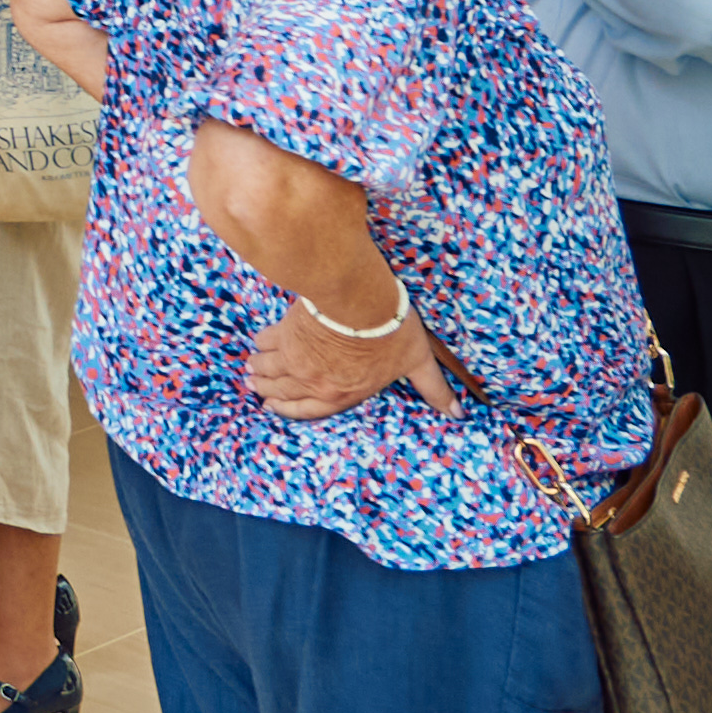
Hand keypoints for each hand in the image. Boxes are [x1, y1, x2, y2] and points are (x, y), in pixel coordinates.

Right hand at [242, 292, 442, 418]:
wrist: (358, 301)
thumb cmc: (390, 331)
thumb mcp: (416, 361)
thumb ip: (433, 389)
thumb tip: (459, 411)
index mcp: (342, 394)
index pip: (307, 411)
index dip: (287, 410)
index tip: (272, 407)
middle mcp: (314, 382)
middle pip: (281, 391)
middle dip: (268, 391)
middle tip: (257, 387)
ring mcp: (295, 359)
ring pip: (269, 370)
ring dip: (259, 372)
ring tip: (252, 369)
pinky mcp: (285, 334)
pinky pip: (266, 344)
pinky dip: (260, 347)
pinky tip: (257, 345)